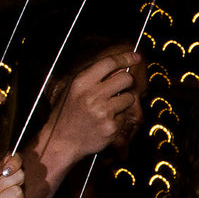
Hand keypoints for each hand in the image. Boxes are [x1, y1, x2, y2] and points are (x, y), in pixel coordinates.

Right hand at [33, 50, 141, 175]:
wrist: (62, 141)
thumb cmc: (67, 113)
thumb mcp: (71, 89)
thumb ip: (92, 77)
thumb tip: (120, 68)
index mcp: (80, 82)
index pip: (108, 63)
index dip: (125, 57)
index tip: (137, 56)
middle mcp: (91, 95)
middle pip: (126, 78)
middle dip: (127, 82)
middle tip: (120, 89)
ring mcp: (102, 112)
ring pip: (130, 97)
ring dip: (124, 102)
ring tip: (108, 108)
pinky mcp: (111, 127)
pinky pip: (125, 116)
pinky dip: (119, 118)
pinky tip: (105, 122)